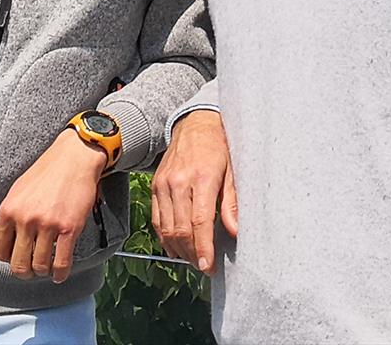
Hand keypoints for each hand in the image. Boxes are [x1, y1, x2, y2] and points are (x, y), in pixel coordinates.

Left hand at [0, 129, 106, 282]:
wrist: (75, 156)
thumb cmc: (47, 171)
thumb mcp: (19, 190)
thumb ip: (11, 215)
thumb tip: (6, 240)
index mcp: (9, 209)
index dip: (6, 259)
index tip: (14, 258)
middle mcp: (25, 219)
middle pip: (18, 265)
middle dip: (24, 271)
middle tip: (31, 268)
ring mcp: (48, 224)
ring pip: (39, 266)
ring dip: (43, 271)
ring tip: (47, 267)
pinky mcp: (69, 228)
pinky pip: (62, 263)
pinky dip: (60, 274)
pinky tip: (59, 273)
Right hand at [151, 109, 236, 274]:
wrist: (195, 123)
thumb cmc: (218, 146)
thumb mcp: (232, 169)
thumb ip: (232, 201)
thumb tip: (234, 231)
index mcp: (202, 177)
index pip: (199, 221)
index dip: (203, 247)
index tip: (208, 266)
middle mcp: (179, 181)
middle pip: (180, 229)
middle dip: (192, 253)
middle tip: (205, 265)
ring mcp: (164, 184)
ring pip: (166, 227)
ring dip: (179, 249)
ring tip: (193, 258)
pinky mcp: (155, 185)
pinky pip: (156, 218)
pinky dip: (164, 236)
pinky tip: (176, 246)